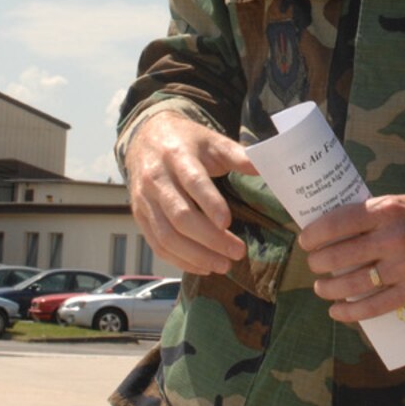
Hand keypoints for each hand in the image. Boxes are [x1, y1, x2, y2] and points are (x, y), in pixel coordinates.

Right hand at [123, 112, 257, 275]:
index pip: (192, 181)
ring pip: (167, 235)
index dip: (210, 203)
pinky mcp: (139, 216)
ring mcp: (144, 200)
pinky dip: (179, 260)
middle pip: (180, 215)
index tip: (228, 222)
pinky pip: (157, 245)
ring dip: (196, 255)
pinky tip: (202, 266)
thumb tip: (265, 167)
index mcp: (176, 156)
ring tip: (223, 265)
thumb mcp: (211, 140)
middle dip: (209, 238)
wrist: (145, 138)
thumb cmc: (186, 142)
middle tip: (237, 252)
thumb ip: (237, 154)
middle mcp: (156, 179)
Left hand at [299, 193, 404, 321]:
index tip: (306, 241)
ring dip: (329, 289)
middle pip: (339, 255)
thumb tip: (341, 227)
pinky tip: (337, 311)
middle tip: (314, 265)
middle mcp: (394, 237)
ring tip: (321, 288)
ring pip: (353, 284)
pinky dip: (350, 312)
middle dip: (318, 263)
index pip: (338, 222)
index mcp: (388, 210)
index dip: (315, 234)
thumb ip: (376, 214)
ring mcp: (404, 267)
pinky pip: (374, 306)